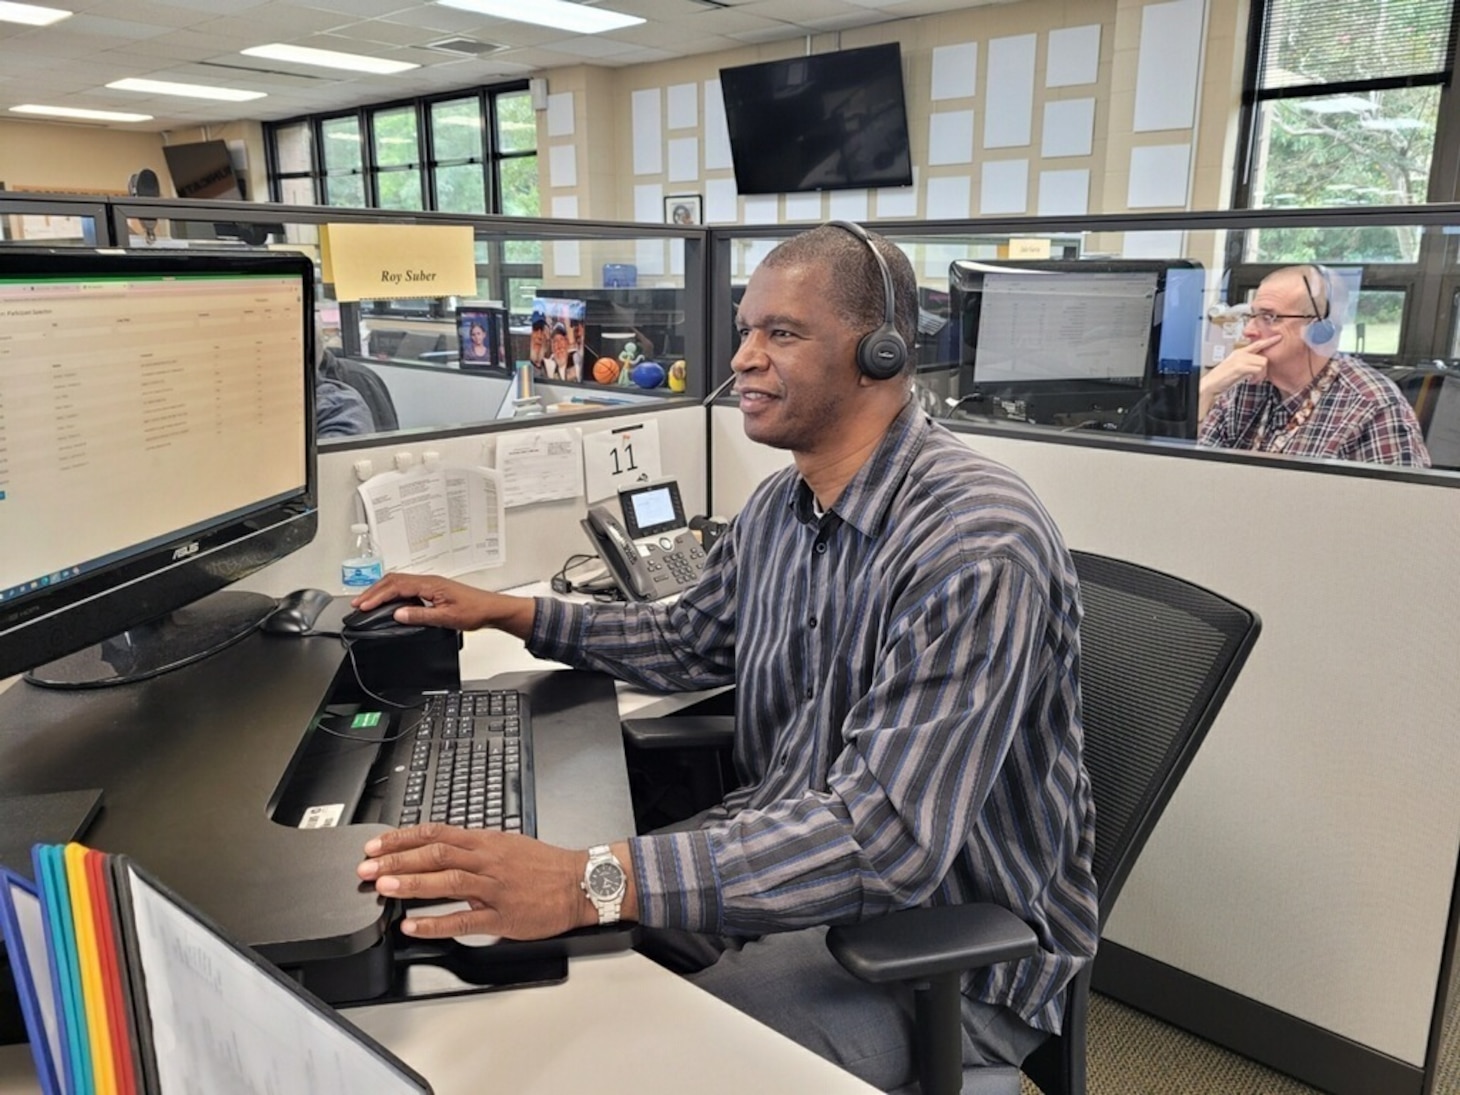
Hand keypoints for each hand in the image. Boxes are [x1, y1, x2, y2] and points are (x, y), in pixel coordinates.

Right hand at [350, 572, 533, 637]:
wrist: (492, 609)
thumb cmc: (475, 611)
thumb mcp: (447, 618)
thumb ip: (421, 615)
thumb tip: (398, 614)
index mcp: (430, 584)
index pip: (396, 586)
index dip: (377, 595)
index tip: (363, 605)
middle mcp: (429, 580)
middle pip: (394, 580)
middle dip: (373, 590)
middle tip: (358, 602)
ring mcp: (430, 584)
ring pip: (399, 582)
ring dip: (382, 590)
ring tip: (368, 601)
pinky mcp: (433, 589)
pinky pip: (407, 586)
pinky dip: (393, 592)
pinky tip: (389, 601)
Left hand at [357, 824, 594, 940]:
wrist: (579, 883)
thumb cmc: (545, 865)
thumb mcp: (508, 843)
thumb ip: (474, 848)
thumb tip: (441, 848)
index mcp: (485, 841)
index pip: (436, 833)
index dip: (403, 839)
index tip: (377, 846)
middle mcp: (486, 860)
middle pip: (434, 854)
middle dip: (396, 861)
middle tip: (367, 867)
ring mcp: (493, 888)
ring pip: (446, 881)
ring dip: (411, 884)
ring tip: (383, 888)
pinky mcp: (502, 916)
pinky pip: (464, 920)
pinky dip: (435, 923)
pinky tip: (413, 926)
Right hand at [1199, 335, 1279, 419]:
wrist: (1210, 385)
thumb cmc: (1222, 379)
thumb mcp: (1236, 368)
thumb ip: (1247, 363)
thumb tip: (1259, 365)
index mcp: (1239, 352)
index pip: (1257, 344)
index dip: (1269, 340)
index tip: (1278, 337)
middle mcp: (1240, 353)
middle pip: (1264, 357)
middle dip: (1263, 369)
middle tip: (1257, 377)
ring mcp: (1240, 359)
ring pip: (1262, 363)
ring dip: (1261, 374)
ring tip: (1252, 380)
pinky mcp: (1240, 366)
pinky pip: (1258, 369)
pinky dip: (1257, 377)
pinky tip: (1250, 381)